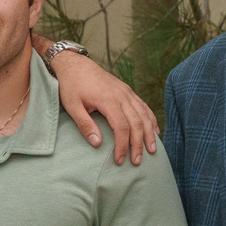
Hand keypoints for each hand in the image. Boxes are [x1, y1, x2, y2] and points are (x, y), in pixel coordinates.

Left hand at [48, 47, 159, 164]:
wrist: (74, 64)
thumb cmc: (71, 86)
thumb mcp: (72, 106)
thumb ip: (85, 125)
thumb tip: (98, 144)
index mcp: (109, 101)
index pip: (122, 128)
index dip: (122, 146)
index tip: (119, 160)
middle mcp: (122, 96)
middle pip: (137, 123)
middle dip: (138, 144)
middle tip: (137, 162)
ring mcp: (126, 92)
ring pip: (144, 114)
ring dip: (149, 133)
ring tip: (152, 150)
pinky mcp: (126, 90)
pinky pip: (143, 106)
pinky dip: (150, 119)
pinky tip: (154, 131)